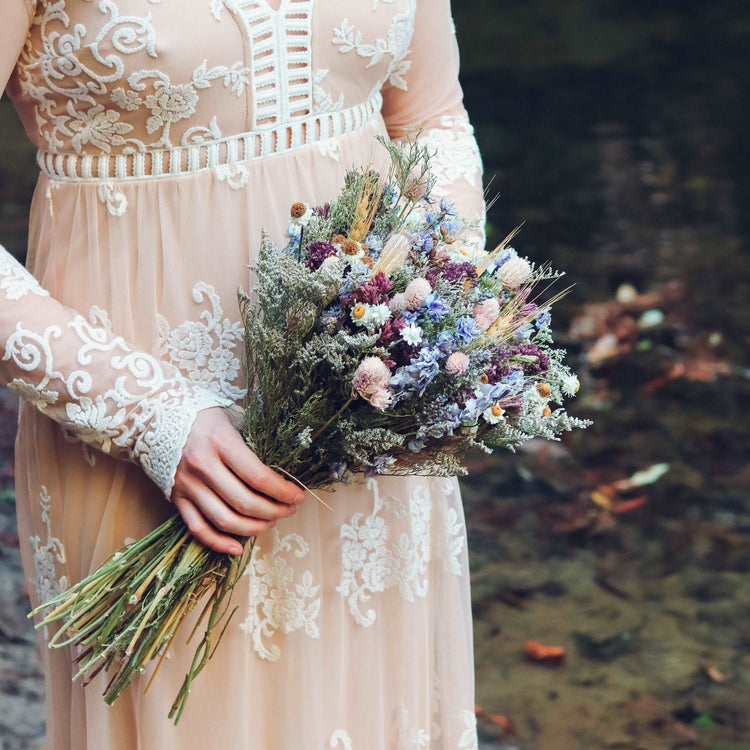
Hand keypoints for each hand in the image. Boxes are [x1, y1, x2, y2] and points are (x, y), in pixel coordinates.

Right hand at [171, 407, 305, 554]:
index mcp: (220, 442)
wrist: (155, 416)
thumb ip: (253, 439)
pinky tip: (237, 548)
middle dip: (274, 511)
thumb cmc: (202, 414)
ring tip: (271, 522)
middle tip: (289, 510)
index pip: (257, 476)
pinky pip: (197, 527)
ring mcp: (187, 485)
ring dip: (253, 528)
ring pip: (224, 520)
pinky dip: (218, 542)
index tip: (298, 496)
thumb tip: (282, 464)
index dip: (282, 491)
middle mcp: (203, 466)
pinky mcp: (176, 498)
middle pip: (244, 502)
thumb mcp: (231, 416)